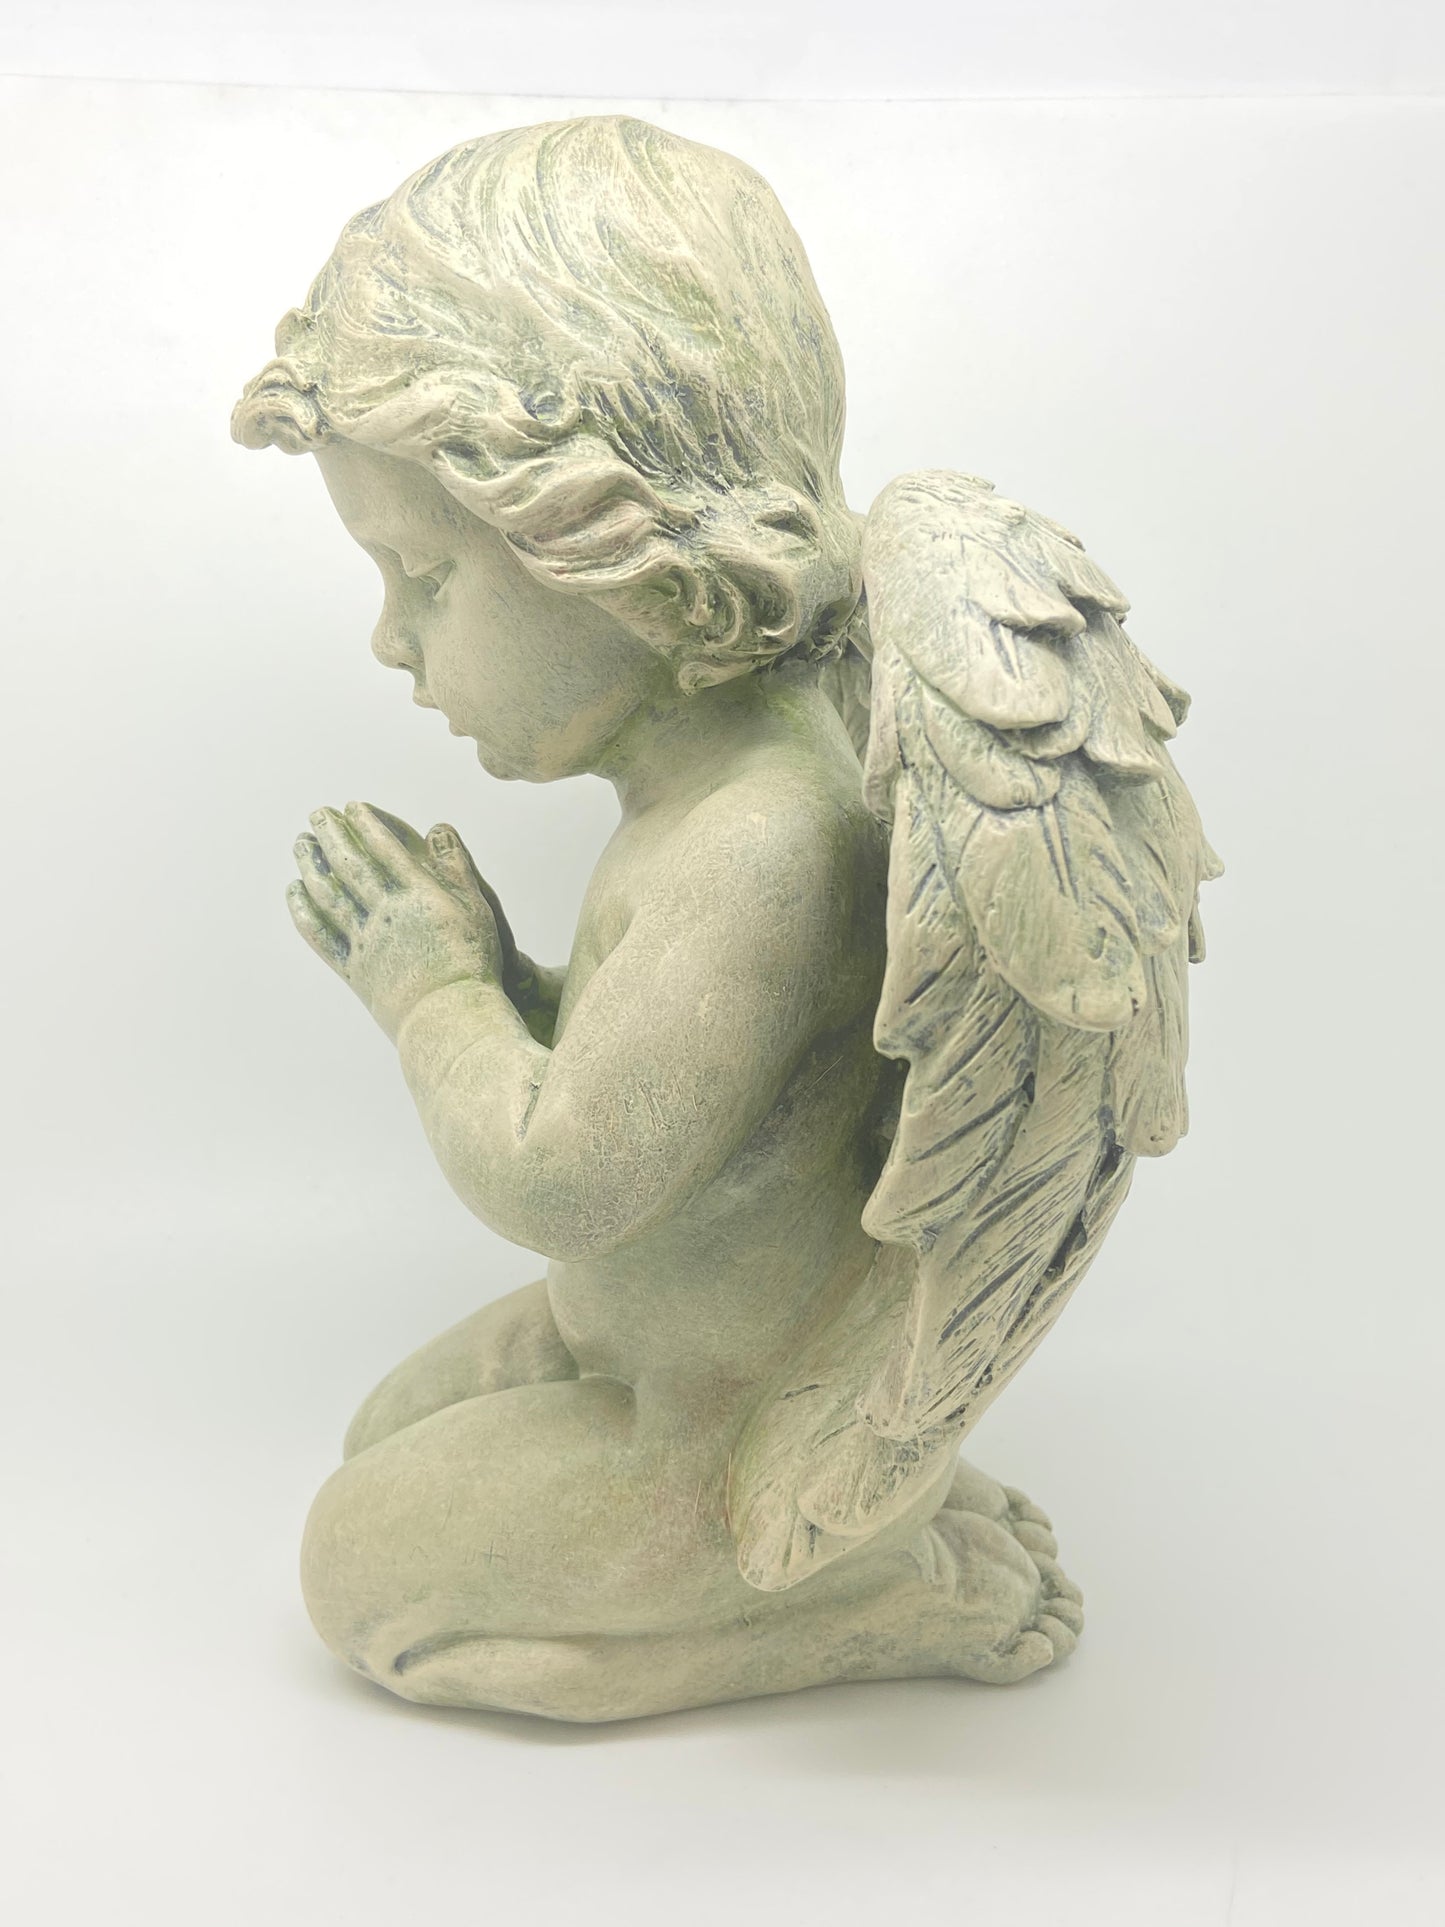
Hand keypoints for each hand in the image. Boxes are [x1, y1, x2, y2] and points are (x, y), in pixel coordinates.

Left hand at [288, 803, 504, 1038]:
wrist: (451, 1017)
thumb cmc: (471, 963)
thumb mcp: (478, 908)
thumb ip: (457, 866)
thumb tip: (438, 828)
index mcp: (418, 895)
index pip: (385, 848)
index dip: (367, 824)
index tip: (351, 806)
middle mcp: (387, 913)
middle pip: (350, 865)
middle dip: (331, 836)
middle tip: (317, 814)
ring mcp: (366, 941)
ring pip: (329, 895)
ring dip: (311, 865)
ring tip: (300, 844)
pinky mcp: (354, 968)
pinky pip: (321, 934)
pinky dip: (304, 910)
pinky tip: (294, 892)